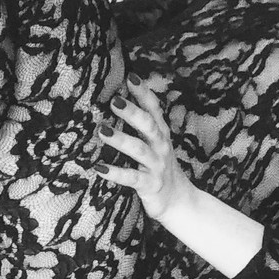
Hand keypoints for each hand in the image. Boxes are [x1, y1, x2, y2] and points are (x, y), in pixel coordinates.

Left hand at [94, 74, 193, 220]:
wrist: (179, 201)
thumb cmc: (160, 166)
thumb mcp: (155, 142)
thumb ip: (143, 123)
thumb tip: (119, 99)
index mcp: (161, 134)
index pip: (154, 109)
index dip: (144, 93)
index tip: (131, 77)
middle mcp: (161, 146)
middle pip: (148, 126)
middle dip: (133, 112)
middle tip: (114, 101)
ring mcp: (156, 166)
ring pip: (139, 150)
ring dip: (121, 140)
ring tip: (102, 131)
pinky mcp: (150, 185)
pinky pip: (132, 178)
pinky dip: (116, 173)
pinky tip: (99, 168)